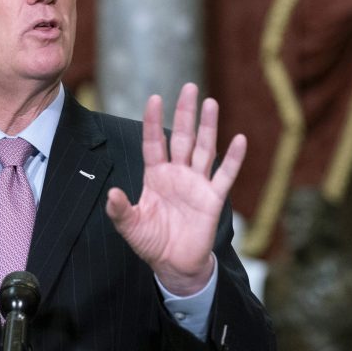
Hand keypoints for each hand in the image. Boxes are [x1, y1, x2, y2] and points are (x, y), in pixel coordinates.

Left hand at [105, 83, 246, 295]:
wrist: (174, 264)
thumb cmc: (151, 242)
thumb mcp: (130, 226)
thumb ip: (120, 210)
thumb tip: (112, 194)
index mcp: (155, 175)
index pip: (154, 143)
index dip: (153, 122)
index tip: (154, 99)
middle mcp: (177, 173)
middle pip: (182, 137)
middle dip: (185, 113)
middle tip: (189, 87)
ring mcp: (197, 183)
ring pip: (204, 149)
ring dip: (208, 127)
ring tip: (210, 103)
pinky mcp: (213, 198)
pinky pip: (225, 175)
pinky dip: (232, 158)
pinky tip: (239, 139)